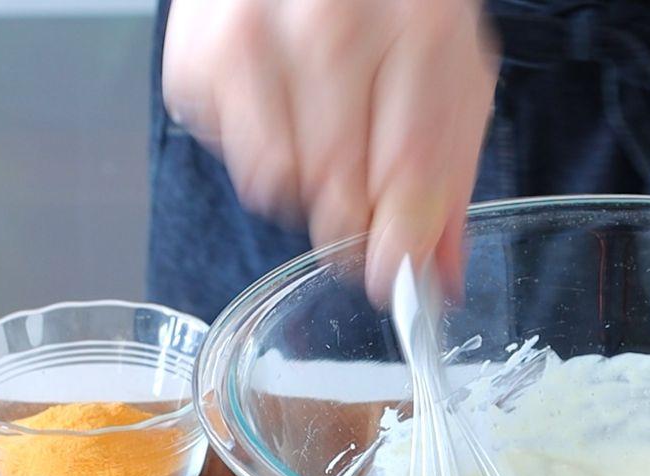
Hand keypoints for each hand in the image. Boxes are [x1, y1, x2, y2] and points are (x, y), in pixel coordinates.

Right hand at [162, 0, 498, 301]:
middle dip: (356, 223)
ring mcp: (252, 39)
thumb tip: (437, 272)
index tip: (395, 275)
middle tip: (362, 214)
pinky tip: (284, 108)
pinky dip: (264, 156)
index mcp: (415, 26)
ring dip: (308, 190)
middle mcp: (329, 27)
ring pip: (280, 188)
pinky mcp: (198, 60)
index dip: (402, 243)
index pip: (409, 170)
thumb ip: (449, 175)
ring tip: (327, 133)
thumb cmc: (389, 1)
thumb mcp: (450, 71)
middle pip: (339, 190)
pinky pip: (237, 163)